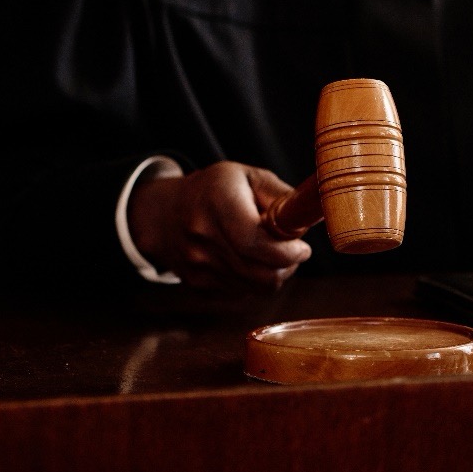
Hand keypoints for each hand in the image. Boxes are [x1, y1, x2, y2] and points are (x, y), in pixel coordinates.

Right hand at [128, 161, 311, 290]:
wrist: (164, 214)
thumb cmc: (216, 191)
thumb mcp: (249, 177)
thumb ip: (282, 197)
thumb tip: (308, 218)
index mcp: (218, 202)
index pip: (255, 243)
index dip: (287, 252)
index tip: (302, 248)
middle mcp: (202, 236)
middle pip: (260, 272)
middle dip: (288, 265)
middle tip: (295, 251)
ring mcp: (196, 265)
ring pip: (255, 287)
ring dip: (274, 274)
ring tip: (272, 253)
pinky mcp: (196, 285)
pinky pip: (241, 293)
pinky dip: (254, 281)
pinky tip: (250, 261)